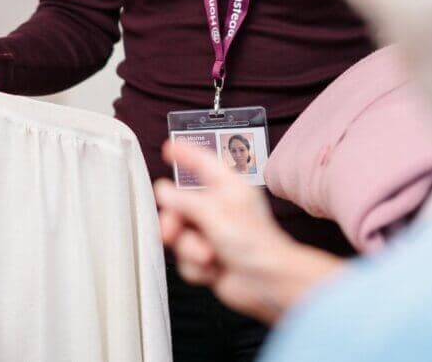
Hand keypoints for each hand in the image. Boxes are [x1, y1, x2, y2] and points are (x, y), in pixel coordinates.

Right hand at [155, 140, 344, 324]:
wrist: (267, 282)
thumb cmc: (254, 243)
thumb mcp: (214, 213)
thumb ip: (184, 201)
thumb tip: (163, 191)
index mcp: (228, 188)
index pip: (203, 163)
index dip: (185, 153)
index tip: (169, 148)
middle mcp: (220, 208)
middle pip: (181, 206)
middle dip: (175, 223)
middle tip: (171, 232)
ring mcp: (214, 234)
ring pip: (181, 237)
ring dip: (191, 250)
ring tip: (209, 255)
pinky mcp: (210, 259)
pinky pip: (187, 260)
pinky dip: (197, 267)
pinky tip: (215, 269)